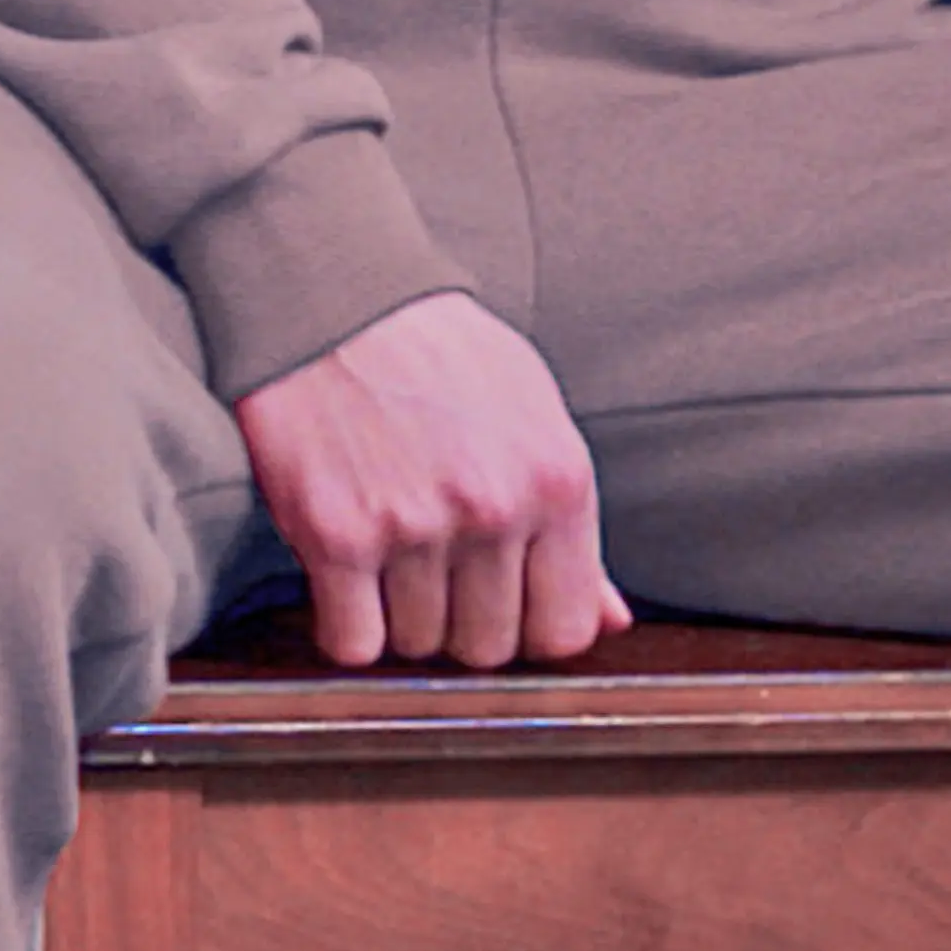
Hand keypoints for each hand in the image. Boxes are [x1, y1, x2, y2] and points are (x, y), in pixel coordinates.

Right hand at [234, 289, 633, 667]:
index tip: (504, 602)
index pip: (564, 630)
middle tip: (438, 562)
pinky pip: (353, 643)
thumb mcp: (532, 414)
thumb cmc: (442, 358)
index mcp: (557, 477)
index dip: (529, 627)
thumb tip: (612, 618)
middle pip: (487, 648)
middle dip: (461, 621)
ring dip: (401, 614)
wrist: (341, 303)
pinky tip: (349, 568)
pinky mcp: (338, 536)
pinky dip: (347, 622)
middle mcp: (495, 506)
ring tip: (392, 541)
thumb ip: (571, 526)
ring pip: (418, 645)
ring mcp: (416, 524)